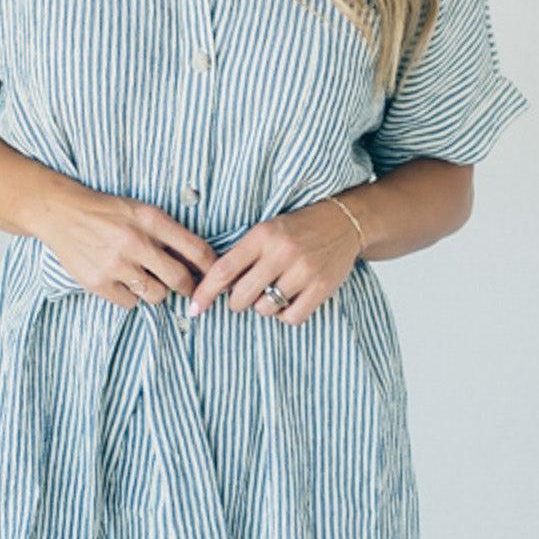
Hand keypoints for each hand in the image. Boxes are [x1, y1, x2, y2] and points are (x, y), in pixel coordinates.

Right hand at [39, 191, 219, 309]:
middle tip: (186, 289)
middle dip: (188, 288)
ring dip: (157, 291)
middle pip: (180, 279)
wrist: (62, 213)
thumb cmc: (107, 212)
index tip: (215, 277)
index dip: (211, 268)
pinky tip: (123, 282)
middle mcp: (135, 241)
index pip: (197, 250)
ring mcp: (116, 264)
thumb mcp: (141, 211)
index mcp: (151, 219)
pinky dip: (131, 297)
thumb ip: (168, 233)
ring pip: (156, 295)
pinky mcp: (98, 282)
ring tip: (145, 279)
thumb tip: (200, 262)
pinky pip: (131, 303)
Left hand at [187, 195, 364, 324]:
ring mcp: (303, 270)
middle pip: (242, 296)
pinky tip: (289, 300)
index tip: (194, 309)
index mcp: (262, 235)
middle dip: (237, 302)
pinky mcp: (321, 287)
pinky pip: (291, 317)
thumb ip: (242, 255)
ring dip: (264, 307)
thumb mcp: (266, 231)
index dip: (204, 293)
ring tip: (274, 291)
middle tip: (245, 296)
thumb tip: (213, 287)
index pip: (223, 270)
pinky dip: (285, 315)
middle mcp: (282, 252)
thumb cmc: (298, 229)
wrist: (345, 221)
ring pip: (266, 308)